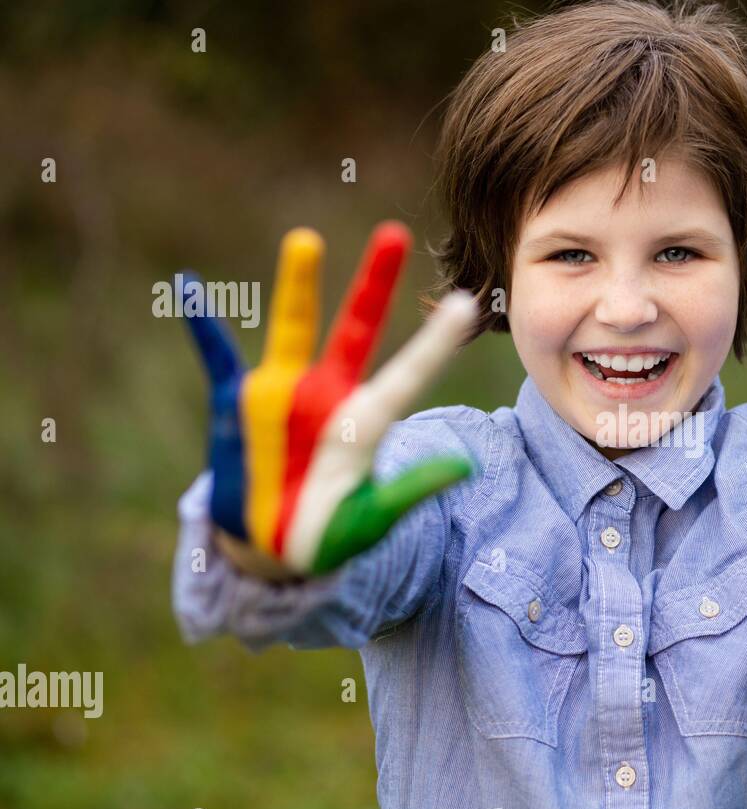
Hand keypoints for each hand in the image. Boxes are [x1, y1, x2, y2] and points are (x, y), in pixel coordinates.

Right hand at [183, 221, 479, 575]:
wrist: (271, 548)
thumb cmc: (330, 534)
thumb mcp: (371, 520)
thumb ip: (409, 490)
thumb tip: (465, 467)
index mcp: (364, 424)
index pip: (407, 376)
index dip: (434, 344)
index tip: (467, 304)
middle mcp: (326, 396)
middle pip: (355, 331)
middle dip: (373, 286)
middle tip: (396, 233)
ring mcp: (281, 394)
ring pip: (291, 328)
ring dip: (296, 286)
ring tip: (307, 238)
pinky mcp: (236, 404)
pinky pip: (217, 356)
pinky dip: (201, 324)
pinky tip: (190, 285)